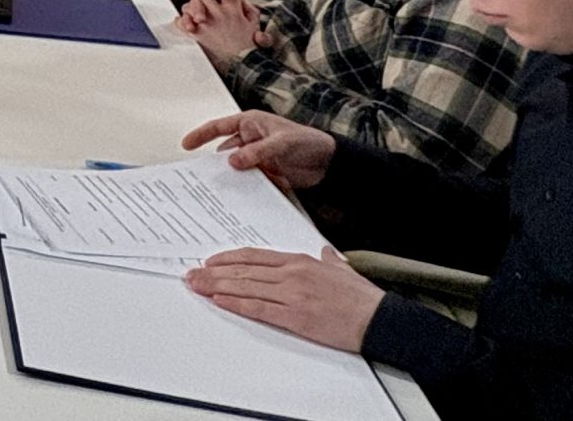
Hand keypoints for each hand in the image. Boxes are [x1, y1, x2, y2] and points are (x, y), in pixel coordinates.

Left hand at [176, 0, 263, 68]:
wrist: (243, 65)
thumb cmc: (248, 44)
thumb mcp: (254, 23)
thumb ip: (247, 8)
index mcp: (233, 9)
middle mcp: (219, 14)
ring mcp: (207, 24)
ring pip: (190, 4)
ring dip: (191, 6)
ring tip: (198, 14)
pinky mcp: (197, 35)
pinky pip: (182, 21)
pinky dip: (182, 20)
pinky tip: (189, 23)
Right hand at [180, 110, 337, 190]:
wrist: (331, 165)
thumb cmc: (309, 142)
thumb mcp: (282, 143)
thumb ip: (257, 151)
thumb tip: (232, 161)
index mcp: (251, 124)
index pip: (219, 127)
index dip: (201, 135)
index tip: (186, 145)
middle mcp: (250, 140)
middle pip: (224, 152)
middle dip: (215, 164)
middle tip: (202, 177)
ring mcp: (257, 158)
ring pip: (235, 169)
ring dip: (231, 178)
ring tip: (220, 191)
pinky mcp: (265, 175)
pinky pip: (248, 181)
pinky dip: (244, 189)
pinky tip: (239, 198)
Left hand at [184, 248, 383, 353]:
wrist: (380, 319)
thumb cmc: (363, 297)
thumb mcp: (343, 269)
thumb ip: (328, 260)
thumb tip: (325, 253)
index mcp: (300, 261)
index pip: (254, 256)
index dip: (228, 258)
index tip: (210, 262)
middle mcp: (292, 274)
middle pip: (243, 271)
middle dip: (213, 273)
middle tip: (191, 275)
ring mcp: (293, 294)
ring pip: (246, 287)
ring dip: (216, 287)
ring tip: (196, 286)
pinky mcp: (297, 316)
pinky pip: (260, 309)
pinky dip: (237, 304)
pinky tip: (220, 301)